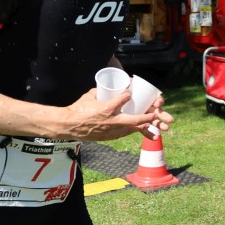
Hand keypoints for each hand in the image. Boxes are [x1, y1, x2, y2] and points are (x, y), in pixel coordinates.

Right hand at [59, 88, 173, 141]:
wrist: (69, 126)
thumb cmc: (77, 109)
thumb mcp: (89, 96)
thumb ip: (99, 92)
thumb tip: (105, 87)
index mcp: (107, 109)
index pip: (123, 99)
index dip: (129, 95)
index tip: (130, 92)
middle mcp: (111, 121)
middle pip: (134, 120)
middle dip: (147, 118)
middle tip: (155, 115)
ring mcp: (110, 131)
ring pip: (130, 130)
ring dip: (141, 127)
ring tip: (150, 126)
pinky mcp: (108, 137)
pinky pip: (122, 134)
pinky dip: (130, 131)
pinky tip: (135, 129)